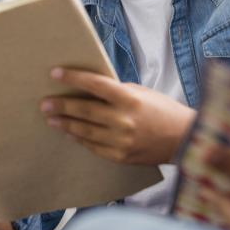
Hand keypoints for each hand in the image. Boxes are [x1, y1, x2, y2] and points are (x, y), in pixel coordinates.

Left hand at [40, 67, 195, 164]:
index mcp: (129, 98)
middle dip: (62, 105)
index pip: (94, 85)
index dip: (73, 78)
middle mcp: (123, 120)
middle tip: (45, 102)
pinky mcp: (120, 156)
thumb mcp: (142, 93)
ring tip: (51, 118)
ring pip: (85, 130)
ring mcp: (121, 140)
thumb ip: (117, 92)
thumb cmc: (163, 111)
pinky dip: (80, 139)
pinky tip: (70, 133)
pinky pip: (93, 147)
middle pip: (84, 110)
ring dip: (66, 123)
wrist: (184, 140)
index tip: (55, 73)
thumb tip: (90, 89)